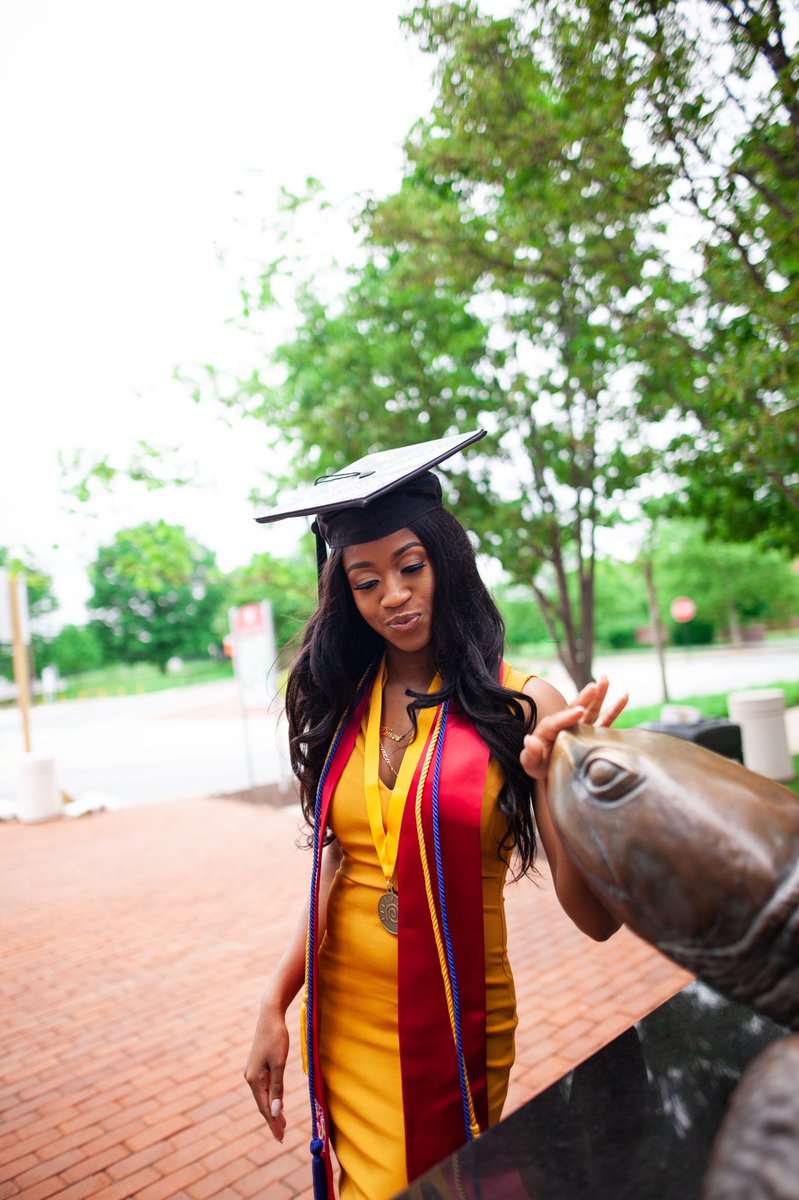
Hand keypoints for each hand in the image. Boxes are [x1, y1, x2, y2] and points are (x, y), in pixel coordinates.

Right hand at [244, 1001, 288, 1141]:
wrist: (269, 1016)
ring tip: (281, 1124)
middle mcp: (250, 1078)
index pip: (265, 1108)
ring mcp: (252, 1072)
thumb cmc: (276, 1038)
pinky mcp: (257, 1067)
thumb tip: (275, 1112)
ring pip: (263, 1096)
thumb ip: (277, 1088)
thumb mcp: (279, 1064)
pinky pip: (264, 1087)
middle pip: (262, 1104)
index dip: (273, 1123)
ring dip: (272, 1110)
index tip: (280, 1138)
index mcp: (254, 1079)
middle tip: (282, 1136)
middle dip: (272, 1120)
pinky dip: (271, 1097)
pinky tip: (276, 1103)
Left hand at [520, 676, 627, 782]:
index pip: (558, 721)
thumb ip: (529, 754)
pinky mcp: (593, 732)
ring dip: (600, 695)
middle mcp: (566, 724)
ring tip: (606, 679)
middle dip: (584, 698)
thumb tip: (529, 741)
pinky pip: (606, 720)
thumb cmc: (539, 766)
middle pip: (575, 708)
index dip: (568, 716)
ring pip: (592, 709)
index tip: (579, 712)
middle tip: (593, 686)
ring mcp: (581, 727)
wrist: (551, 772)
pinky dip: (615, 709)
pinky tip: (625, 696)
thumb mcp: (530, 763)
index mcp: (549, 729)